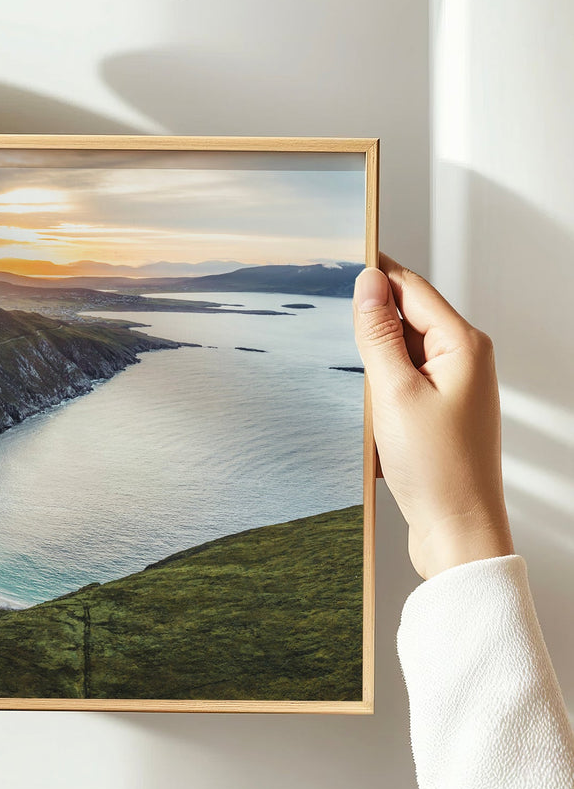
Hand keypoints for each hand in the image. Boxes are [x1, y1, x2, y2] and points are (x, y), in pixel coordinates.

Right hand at [353, 253, 513, 579]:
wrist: (457, 531)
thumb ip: (379, 334)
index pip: (411, 288)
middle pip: (406, 317)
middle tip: (324, 313)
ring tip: (343, 372)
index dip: (374, 272)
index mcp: (463, 345)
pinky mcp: (438, 412)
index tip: (339, 257)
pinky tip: (360, 404)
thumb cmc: (436, 468)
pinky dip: (378, 386)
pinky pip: (401, 381)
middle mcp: (464, 360)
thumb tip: (368, 284)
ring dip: (370, 358)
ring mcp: (452, 387)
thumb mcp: (394, 393)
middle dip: (368, 318)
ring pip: (400, 351)